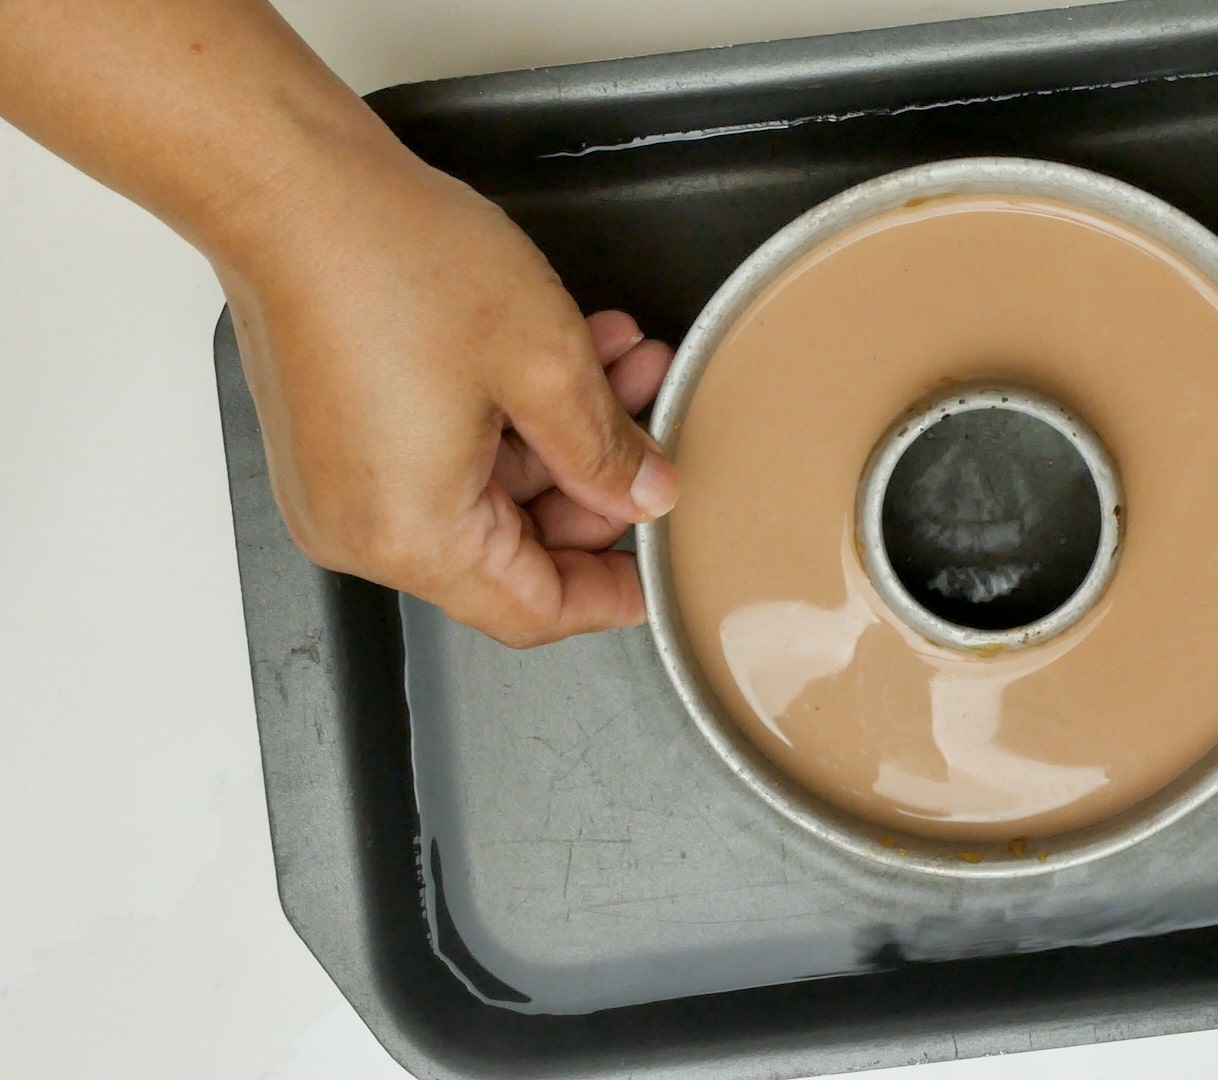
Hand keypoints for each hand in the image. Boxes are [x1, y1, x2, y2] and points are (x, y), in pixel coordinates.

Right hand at [217, 154, 676, 646]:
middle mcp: (363, 529)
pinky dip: (506, 415)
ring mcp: (342, 485)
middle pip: (513, 551)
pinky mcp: (336, 438)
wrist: (286, 183)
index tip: (660, 562)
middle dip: (594, 480)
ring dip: (560, 430)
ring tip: (623, 362)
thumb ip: (605, 449)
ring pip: (486, 489)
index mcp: (413, 536)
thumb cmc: (390, 260)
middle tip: (653, 423)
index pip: (534, 610)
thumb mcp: (544, 361)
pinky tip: (563, 351)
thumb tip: (642, 495)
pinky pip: (440, 454)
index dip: (610, 591)